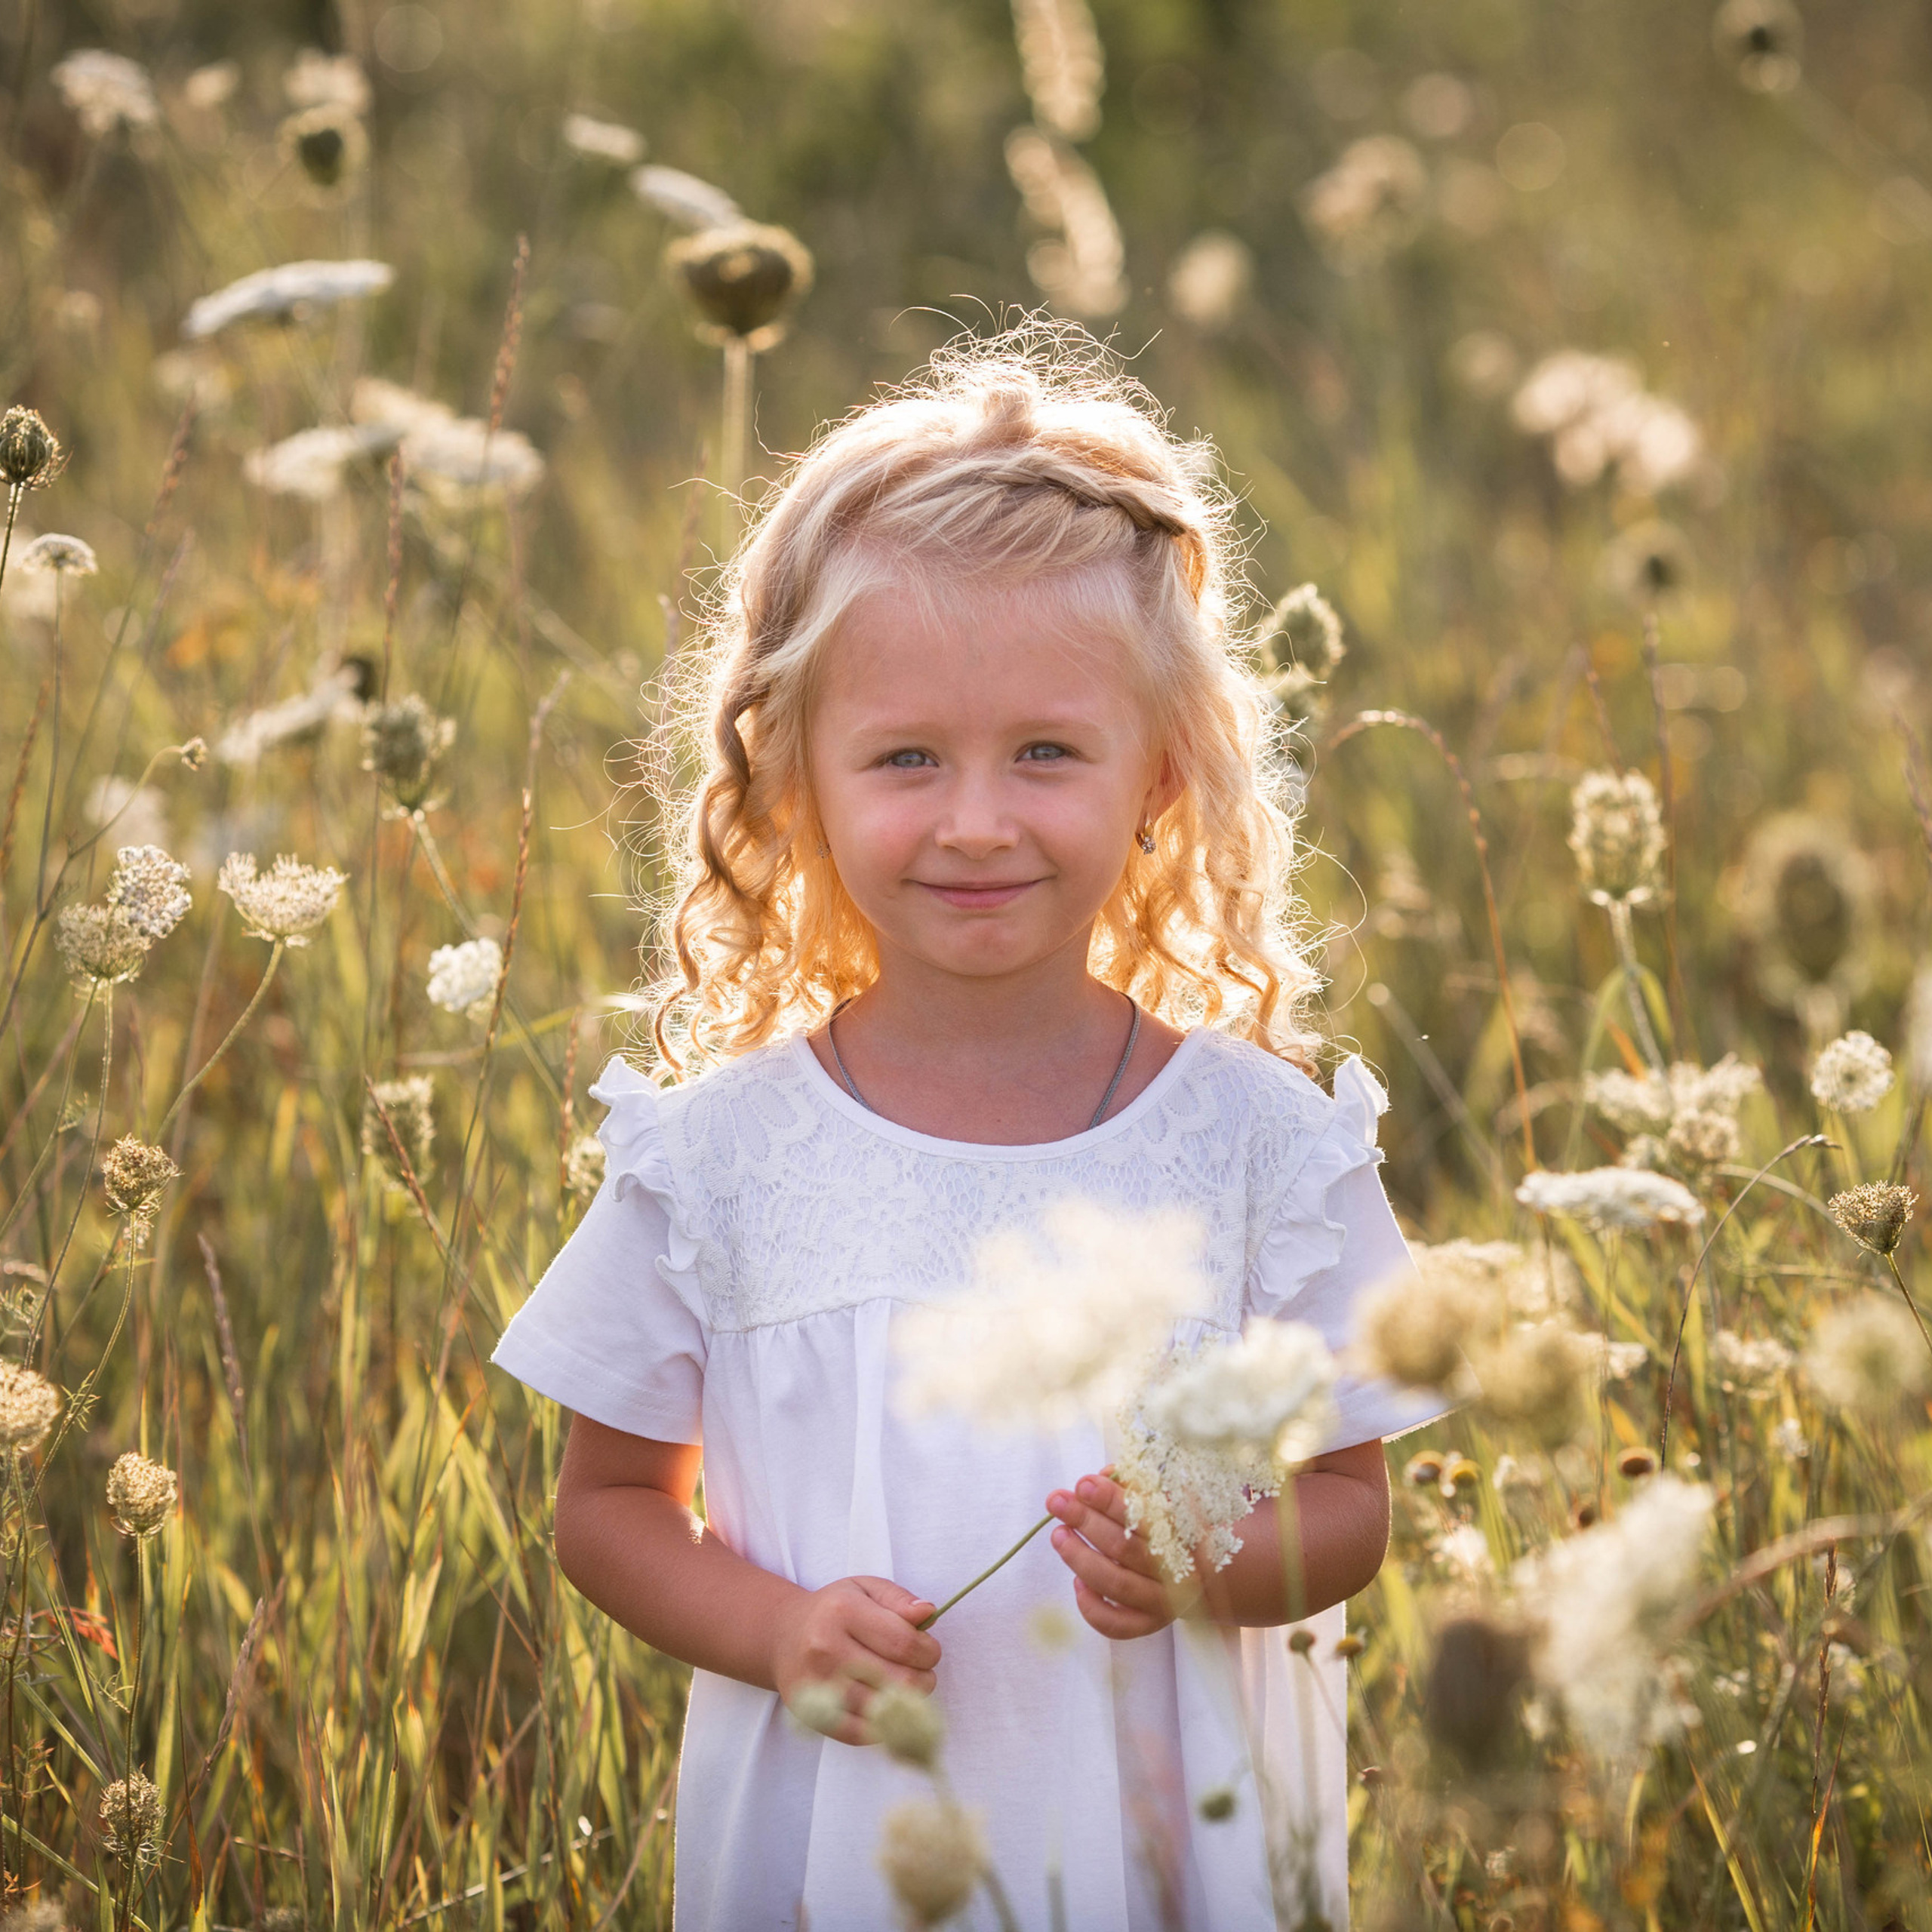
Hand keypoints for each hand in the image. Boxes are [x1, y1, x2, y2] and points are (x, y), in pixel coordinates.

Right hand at [770, 1575, 941, 1744]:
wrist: (783, 1637)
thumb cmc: (834, 1611)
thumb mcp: (866, 1589)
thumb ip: (900, 1599)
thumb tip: (929, 1613)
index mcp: (844, 1612)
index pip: (905, 1643)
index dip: (929, 1651)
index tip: (929, 1649)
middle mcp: (827, 1650)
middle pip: (900, 1681)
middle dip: (924, 1679)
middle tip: (920, 1671)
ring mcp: (820, 1688)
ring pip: (885, 1711)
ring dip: (908, 1704)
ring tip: (904, 1687)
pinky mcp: (815, 1717)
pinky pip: (864, 1735)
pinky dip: (884, 1726)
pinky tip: (886, 1707)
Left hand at [1047, 1472, 1183, 1638]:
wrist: (1205, 1574)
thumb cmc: (1173, 1528)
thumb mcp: (1162, 1501)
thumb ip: (1134, 1488)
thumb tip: (1102, 1476)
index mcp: (1183, 1534)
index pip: (1143, 1515)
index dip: (1110, 1499)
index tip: (1084, 1484)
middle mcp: (1177, 1570)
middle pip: (1125, 1547)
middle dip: (1086, 1521)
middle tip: (1058, 1502)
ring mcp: (1163, 1602)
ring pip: (1116, 1583)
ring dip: (1080, 1558)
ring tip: (1059, 1534)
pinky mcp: (1149, 1625)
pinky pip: (1116, 1624)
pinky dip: (1092, 1607)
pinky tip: (1077, 1583)